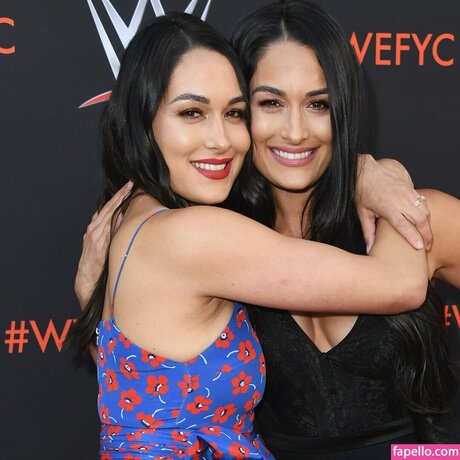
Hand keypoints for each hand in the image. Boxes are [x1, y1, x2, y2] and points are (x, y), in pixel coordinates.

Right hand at [75, 182, 132, 307]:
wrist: (86, 278)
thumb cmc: (98, 262)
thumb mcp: (105, 243)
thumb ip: (112, 230)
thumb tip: (123, 216)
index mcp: (97, 228)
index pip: (109, 209)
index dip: (119, 197)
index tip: (129, 187)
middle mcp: (94, 229)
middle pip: (109, 207)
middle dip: (120, 195)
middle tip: (131, 184)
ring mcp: (95, 234)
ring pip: (107, 213)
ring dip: (117, 202)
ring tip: (128, 191)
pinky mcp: (96, 242)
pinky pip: (106, 226)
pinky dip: (112, 216)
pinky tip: (121, 210)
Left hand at [356, 155, 430, 251]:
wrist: (367, 171)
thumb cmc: (363, 192)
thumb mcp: (363, 213)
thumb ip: (368, 232)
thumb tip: (369, 249)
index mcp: (388, 207)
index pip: (404, 224)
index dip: (413, 236)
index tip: (419, 246)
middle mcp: (401, 199)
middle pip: (420, 219)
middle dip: (426, 234)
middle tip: (427, 246)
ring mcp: (407, 192)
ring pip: (425, 210)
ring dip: (427, 224)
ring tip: (426, 236)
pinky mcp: (410, 188)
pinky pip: (423, 202)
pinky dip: (425, 213)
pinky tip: (423, 222)